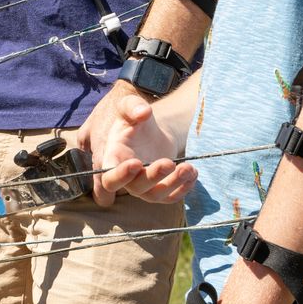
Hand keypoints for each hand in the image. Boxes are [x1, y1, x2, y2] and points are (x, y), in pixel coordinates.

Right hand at [83, 85, 195, 204]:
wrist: (151, 132)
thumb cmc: (135, 120)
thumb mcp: (130, 106)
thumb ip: (132, 106)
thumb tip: (143, 112)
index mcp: (113, 160)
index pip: (109, 178)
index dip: (120, 175)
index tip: (136, 163)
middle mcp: (127, 179)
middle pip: (136, 188)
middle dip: (153, 177)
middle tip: (169, 163)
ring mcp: (144, 187)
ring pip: (155, 195)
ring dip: (173, 184)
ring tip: (188, 168)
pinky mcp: (161, 190)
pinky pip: (171, 197)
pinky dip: (183, 189)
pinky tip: (193, 174)